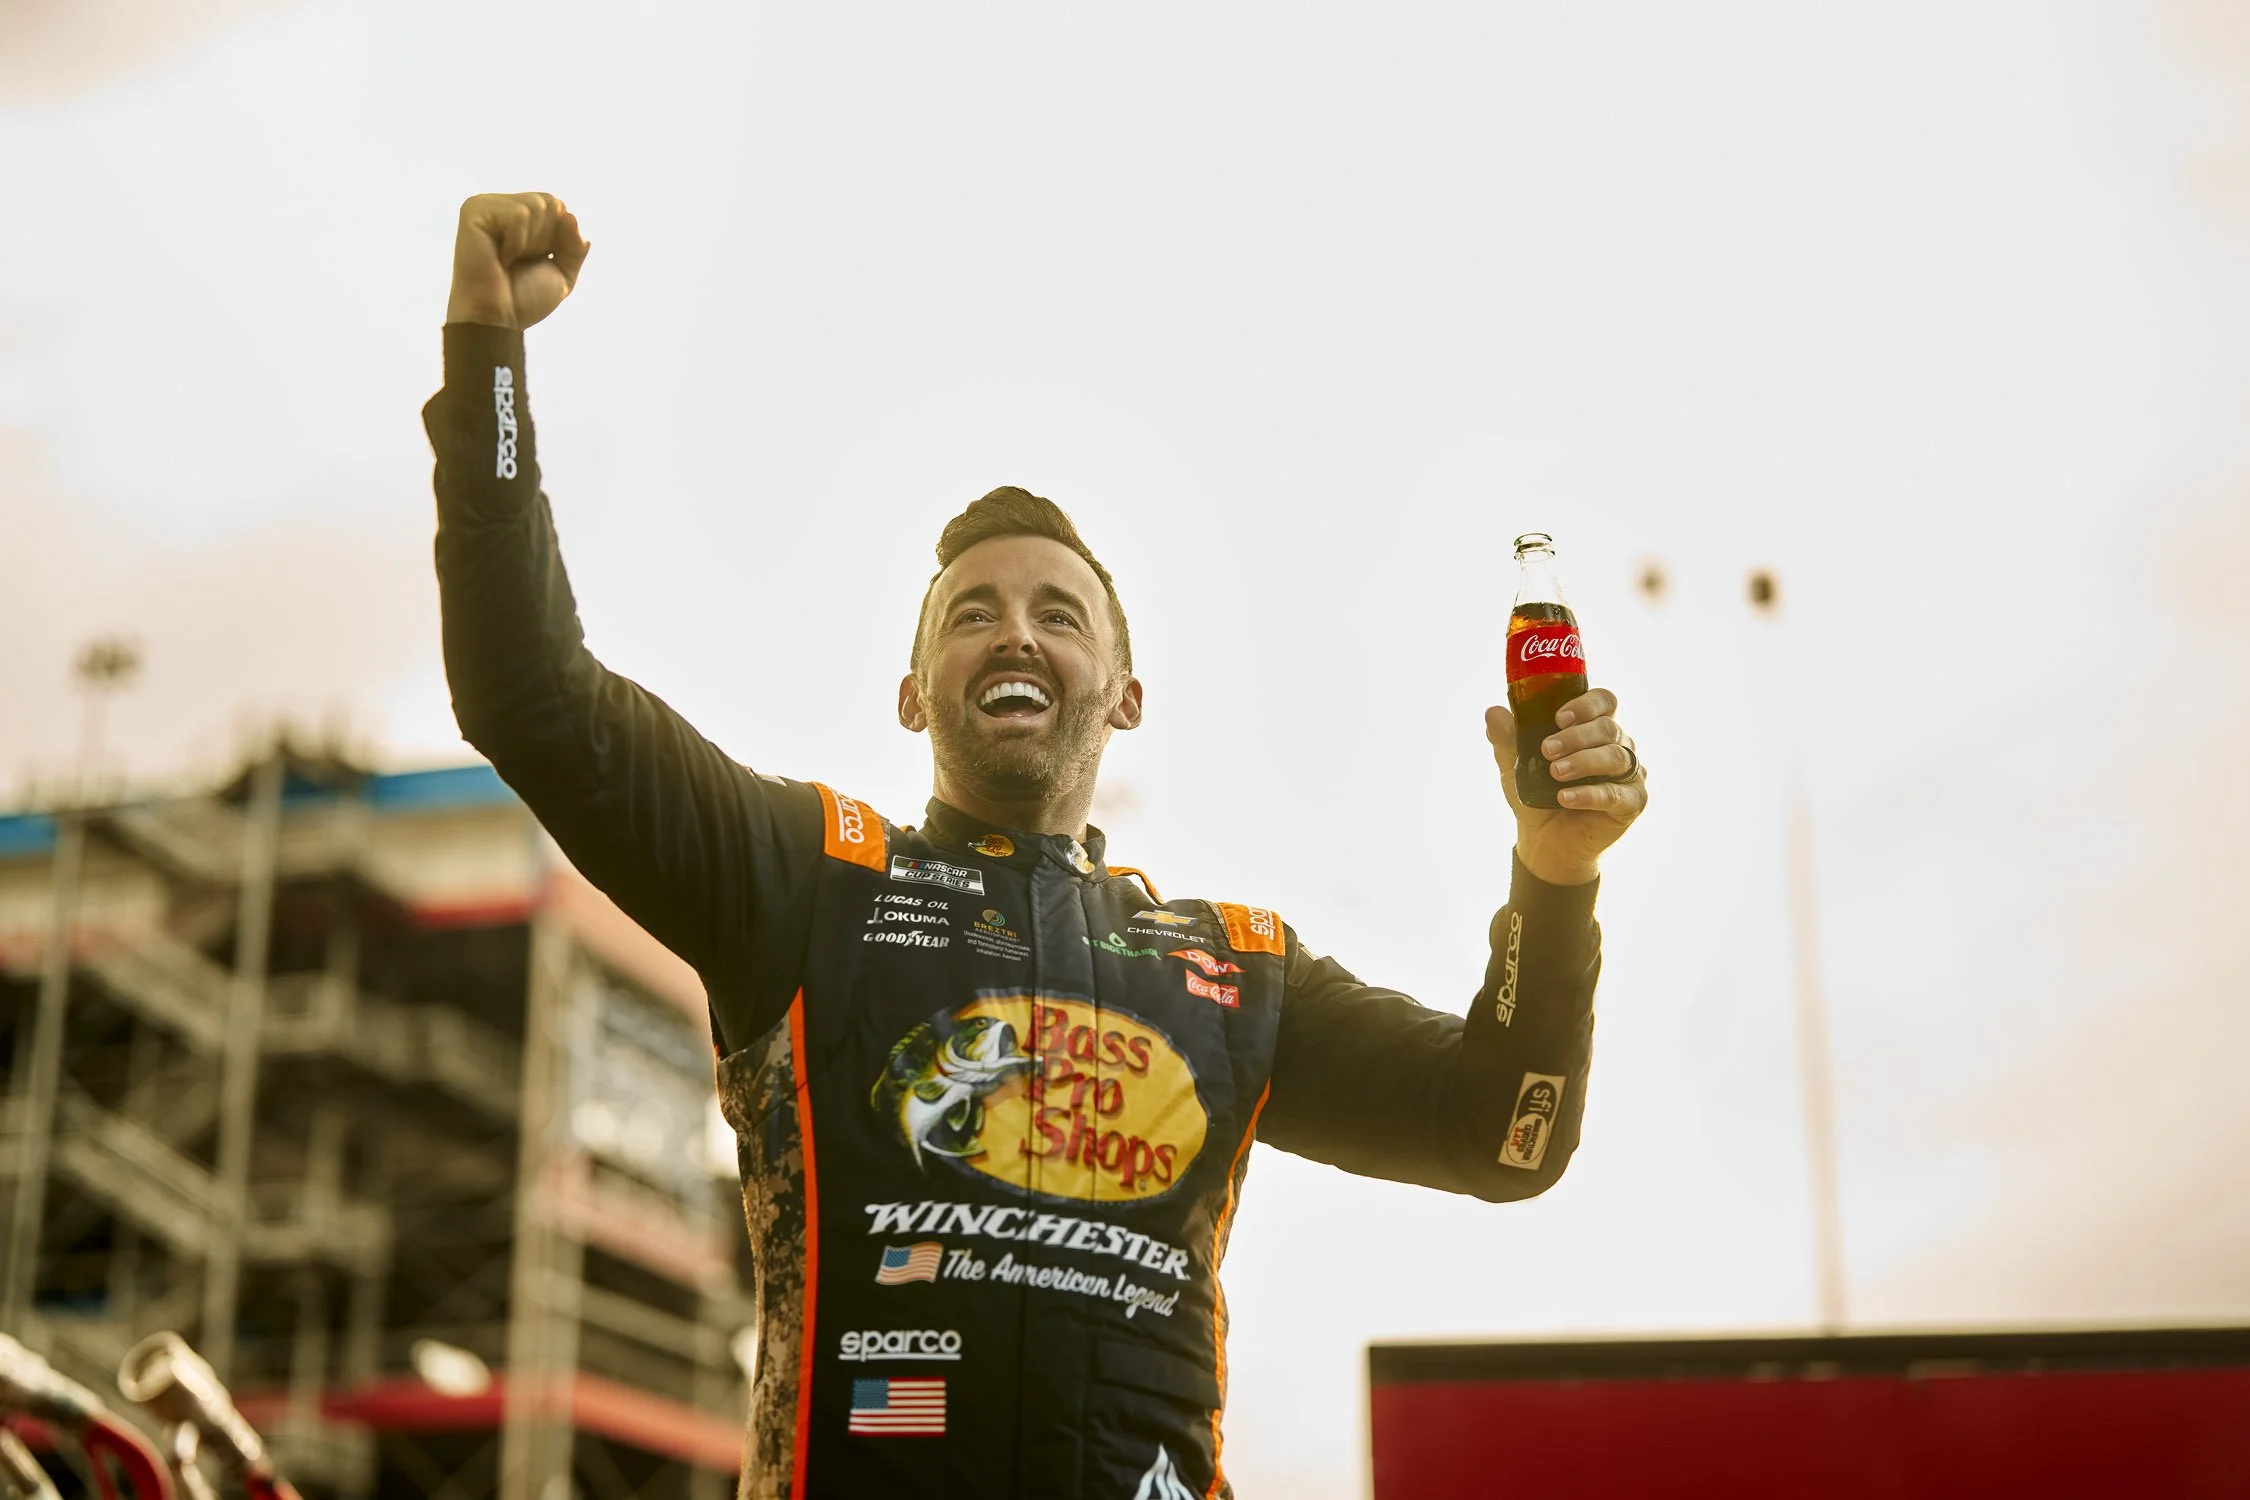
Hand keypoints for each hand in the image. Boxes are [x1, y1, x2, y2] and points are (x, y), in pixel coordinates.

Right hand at [446, 192, 590, 329]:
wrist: (497, 319)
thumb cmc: (523, 299)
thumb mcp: (562, 272)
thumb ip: (575, 245)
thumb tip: (571, 215)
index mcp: (519, 216)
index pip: (558, 205)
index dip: (560, 237)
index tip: (538, 261)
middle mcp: (501, 205)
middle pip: (550, 202)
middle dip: (546, 240)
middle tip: (520, 262)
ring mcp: (485, 205)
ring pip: (535, 206)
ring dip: (531, 243)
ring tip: (508, 260)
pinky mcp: (474, 210)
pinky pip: (518, 214)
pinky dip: (517, 243)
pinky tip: (498, 257)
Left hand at [1484, 687, 1646, 886]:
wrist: (1544, 840)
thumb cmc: (1535, 794)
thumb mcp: (1514, 765)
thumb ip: (1506, 738)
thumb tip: (1493, 713)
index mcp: (1593, 727)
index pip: (1604, 701)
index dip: (1587, 704)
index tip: (1559, 717)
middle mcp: (1618, 745)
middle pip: (1608, 728)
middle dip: (1576, 737)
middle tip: (1547, 749)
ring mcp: (1629, 773)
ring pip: (1616, 757)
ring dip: (1583, 762)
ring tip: (1555, 773)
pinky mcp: (1632, 802)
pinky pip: (1616, 794)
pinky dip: (1589, 794)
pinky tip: (1564, 798)